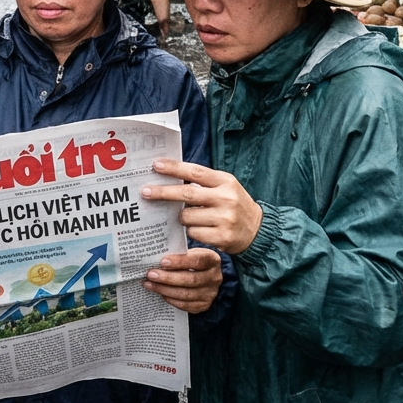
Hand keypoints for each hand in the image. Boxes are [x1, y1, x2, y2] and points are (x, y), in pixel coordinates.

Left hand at [142, 159, 263, 253]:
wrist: (258, 231)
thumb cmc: (234, 205)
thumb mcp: (225, 187)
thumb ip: (203, 183)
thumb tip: (170, 177)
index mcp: (225, 181)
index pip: (195, 172)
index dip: (174, 168)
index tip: (155, 165)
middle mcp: (226, 198)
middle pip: (187, 194)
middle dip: (163, 193)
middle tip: (145, 192)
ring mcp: (225, 218)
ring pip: (187, 217)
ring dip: (182, 218)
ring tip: (191, 217)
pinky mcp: (222, 237)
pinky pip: (193, 233)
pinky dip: (192, 231)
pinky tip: (201, 230)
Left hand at [144, 248, 222, 312]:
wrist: (205, 275)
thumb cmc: (193, 259)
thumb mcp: (193, 248)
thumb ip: (186, 242)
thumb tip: (176, 233)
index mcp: (212, 260)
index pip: (197, 261)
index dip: (180, 261)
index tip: (163, 262)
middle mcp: (214, 278)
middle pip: (191, 280)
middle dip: (168, 278)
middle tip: (151, 274)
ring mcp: (210, 293)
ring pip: (186, 294)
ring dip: (165, 290)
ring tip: (149, 284)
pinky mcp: (204, 305)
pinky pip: (185, 305)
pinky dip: (171, 299)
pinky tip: (160, 293)